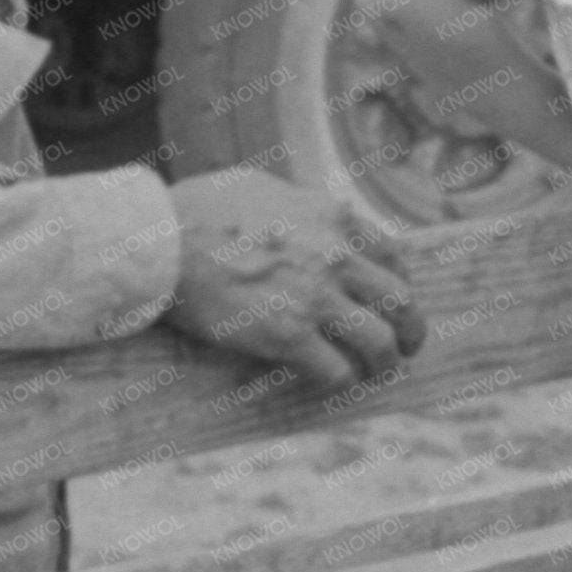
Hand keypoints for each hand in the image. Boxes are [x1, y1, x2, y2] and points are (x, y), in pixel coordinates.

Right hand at [162, 167, 428, 390]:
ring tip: (378, 373)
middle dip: (409, 328)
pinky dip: (340, 382)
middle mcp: (338, 255)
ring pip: (379, 341)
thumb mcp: (264, 186)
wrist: (162, 240)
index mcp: (334, 216)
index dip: (400, 282)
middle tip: (406, 345)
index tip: (394, 299)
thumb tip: (302, 212)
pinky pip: (336, 370)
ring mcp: (316, 297)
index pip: (393, 254)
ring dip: (384, 362)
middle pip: (400, 300)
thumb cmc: (199, 208)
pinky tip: (331, 384)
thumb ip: (297, 203)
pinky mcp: (288, 336)